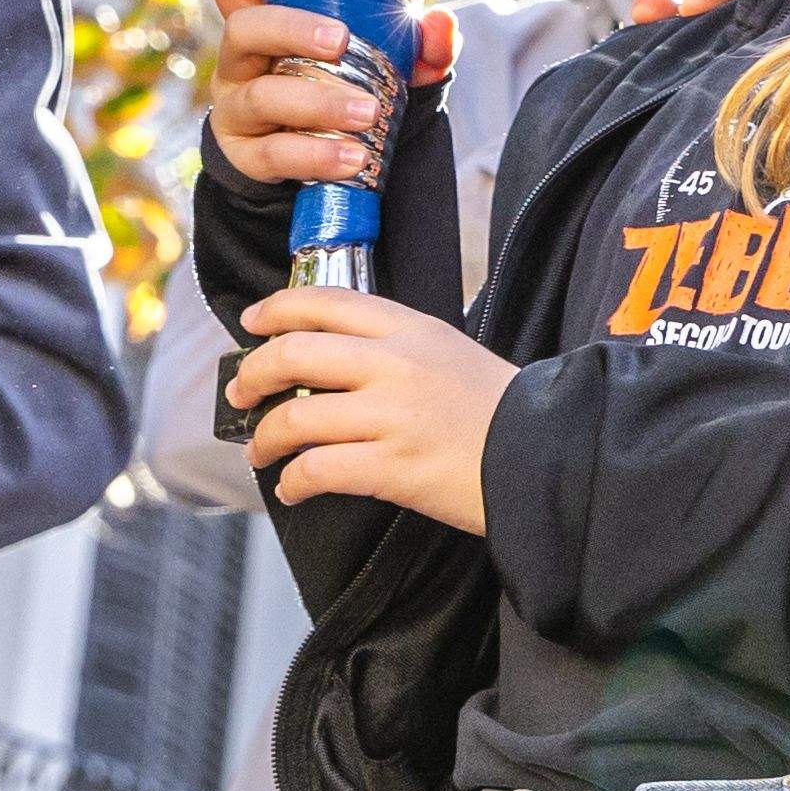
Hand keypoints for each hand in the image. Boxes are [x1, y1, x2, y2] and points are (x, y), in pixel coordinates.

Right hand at [204, 0, 453, 193]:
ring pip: (262, 97)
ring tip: (368, 112)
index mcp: (265, 25)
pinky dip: (316, 155)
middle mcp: (240, 61)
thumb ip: (417, 42)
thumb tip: (441, 23)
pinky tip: (352, 157)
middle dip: (292, 29)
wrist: (324, 158)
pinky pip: (273, 154)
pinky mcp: (246, 156)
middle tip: (341, 41)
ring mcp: (237, 109)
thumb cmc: (344, 88)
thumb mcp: (380, 60)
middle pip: (244, 31)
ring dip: (318, 102)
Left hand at [223, 285, 512, 527]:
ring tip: (262, 450)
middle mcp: (396, 364)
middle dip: (252, 374)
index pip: (325, 303)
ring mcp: (391, 416)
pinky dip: (292, 481)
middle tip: (240, 393)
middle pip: (294, 353)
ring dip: (264, 438)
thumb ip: (396, 347)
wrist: (550, 453)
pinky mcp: (391, 467)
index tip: (253, 323)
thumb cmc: (502, 409)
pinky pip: (316, 469)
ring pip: (295, 417)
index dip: (277, 309)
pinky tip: (293, 487)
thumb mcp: (451, 351)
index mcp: (411, 328)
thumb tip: (331, 360)